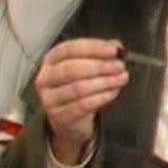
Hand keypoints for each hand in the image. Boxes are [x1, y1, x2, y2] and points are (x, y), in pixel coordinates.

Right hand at [35, 39, 128, 163]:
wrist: (69, 121)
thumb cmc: (78, 88)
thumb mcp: (87, 67)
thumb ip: (100, 54)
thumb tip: (116, 46)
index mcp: (51, 60)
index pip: (70, 49)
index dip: (93, 48)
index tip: (115, 50)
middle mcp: (46, 78)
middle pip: (72, 68)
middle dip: (100, 66)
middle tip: (120, 67)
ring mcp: (50, 99)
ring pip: (78, 88)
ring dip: (104, 82)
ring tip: (121, 79)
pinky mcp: (60, 117)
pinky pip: (83, 105)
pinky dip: (101, 97)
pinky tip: (113, 92)